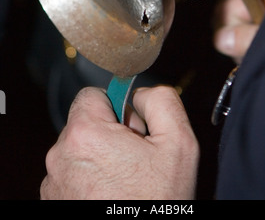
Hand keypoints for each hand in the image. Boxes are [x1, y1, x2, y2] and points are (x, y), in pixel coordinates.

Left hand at [40, 85, 199, 199]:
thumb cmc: (158, 203)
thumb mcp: (178, 142)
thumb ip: (161, 100)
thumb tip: (140, 94)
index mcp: (85, 134)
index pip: (91, 94)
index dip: (116, 106)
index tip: (130, 128)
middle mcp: (60, 156)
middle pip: (85, 122)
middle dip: (109, 132)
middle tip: (133, 158)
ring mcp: (54, 182)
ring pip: (79, 149)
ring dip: (98, 156)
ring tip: (123, 180)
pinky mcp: (53, 201)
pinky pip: (72, 173)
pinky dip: (88, 178)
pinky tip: (111, 194)